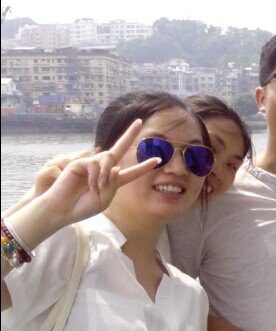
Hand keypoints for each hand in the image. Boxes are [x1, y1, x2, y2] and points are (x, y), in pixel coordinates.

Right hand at [38, 120, 157, 223]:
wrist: (64, 209)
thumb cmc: (83, 207)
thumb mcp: (104, 198)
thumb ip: (114, 183)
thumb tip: (116, 165)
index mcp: (113, 180)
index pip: (131, 172)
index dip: (143, 167)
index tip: (157, 160)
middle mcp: (104, 169)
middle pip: (119, 148)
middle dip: (130, 134)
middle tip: (139, 121)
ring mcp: (92, 164)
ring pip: (109, 159)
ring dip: (106, 175)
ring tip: (98, 188)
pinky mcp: (81, 162)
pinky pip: (95, 163)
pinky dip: (96, 176)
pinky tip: (90, 185)